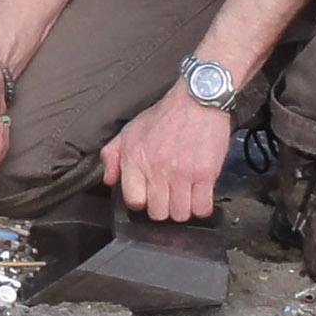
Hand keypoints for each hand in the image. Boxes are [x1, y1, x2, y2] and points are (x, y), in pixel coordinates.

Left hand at [99, 88, 234, 220]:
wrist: (198, 101)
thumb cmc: (165, 116)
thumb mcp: (129, 131)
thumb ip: (112, 157)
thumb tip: (109, 180)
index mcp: (135, 159)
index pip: (134, 201)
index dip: (141, 202)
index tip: (148, 196)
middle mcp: (157, 169)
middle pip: (158, 213)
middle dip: (163, 208)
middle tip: (168, 197)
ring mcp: (182, 174)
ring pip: (180, 214)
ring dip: (183, 209)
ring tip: (183, 197)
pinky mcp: (206, 175)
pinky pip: (202, 208)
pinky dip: (201, 208)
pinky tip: (199, 197)